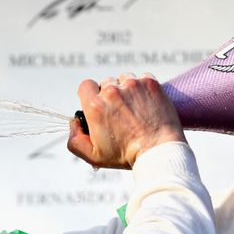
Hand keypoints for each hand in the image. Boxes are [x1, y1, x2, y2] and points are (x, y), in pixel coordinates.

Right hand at [68, 73, 185, 168]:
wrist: (159, 151)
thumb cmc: (126, 155)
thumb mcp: (93, 156)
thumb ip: (75, 140)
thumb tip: (74, 123)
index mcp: (95, 106)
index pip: (85, 86)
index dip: (90, 95)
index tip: (99, 104)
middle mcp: (112, 91)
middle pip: (106, 83)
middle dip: (111, 95)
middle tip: (121, 113)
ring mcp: (132, 85)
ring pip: (124, 80)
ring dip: (127, 90)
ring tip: (135, 109)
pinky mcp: (150, 83)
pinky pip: (142, 78)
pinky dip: (143, 88)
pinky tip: (147, 104)